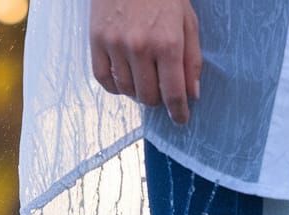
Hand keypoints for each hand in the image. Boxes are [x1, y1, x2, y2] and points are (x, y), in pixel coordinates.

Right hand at [90, 0, 201, 125]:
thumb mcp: (187, 21)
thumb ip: (192, 60)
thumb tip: (191, 95)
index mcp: (168, 43)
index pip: (173, 94)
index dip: (179, 112)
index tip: (181, 119)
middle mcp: (140, 47)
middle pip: (149, 98)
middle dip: (158, 99)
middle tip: (161, 88)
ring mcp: (116, 44)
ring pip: (127, 91)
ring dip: (138, 91)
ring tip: (143, 77)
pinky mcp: (96, 39)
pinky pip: (104, 79)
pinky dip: (115, 85)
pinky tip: (124, 77)